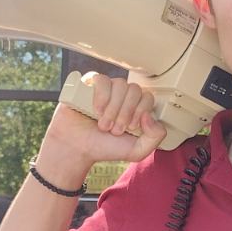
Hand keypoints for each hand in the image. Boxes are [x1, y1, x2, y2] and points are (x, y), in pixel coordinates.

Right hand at [43, 72, 167, 168]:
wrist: (76, 149)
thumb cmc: (103, 147)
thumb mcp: (136, 151)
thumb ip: (155, 137)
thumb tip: (149, 116)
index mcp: (134, 106)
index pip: (147, 96)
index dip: (140, 112)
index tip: (130, 128)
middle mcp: (121, 95)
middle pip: (135, 90)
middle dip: (126, 113)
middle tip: (115, 130)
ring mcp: (105, 88)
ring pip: (120, 84)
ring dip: (113, 108)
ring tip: (104, 124)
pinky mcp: (88, 85)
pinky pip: (101, 79)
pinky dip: (101, 97)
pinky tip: (96, 110)